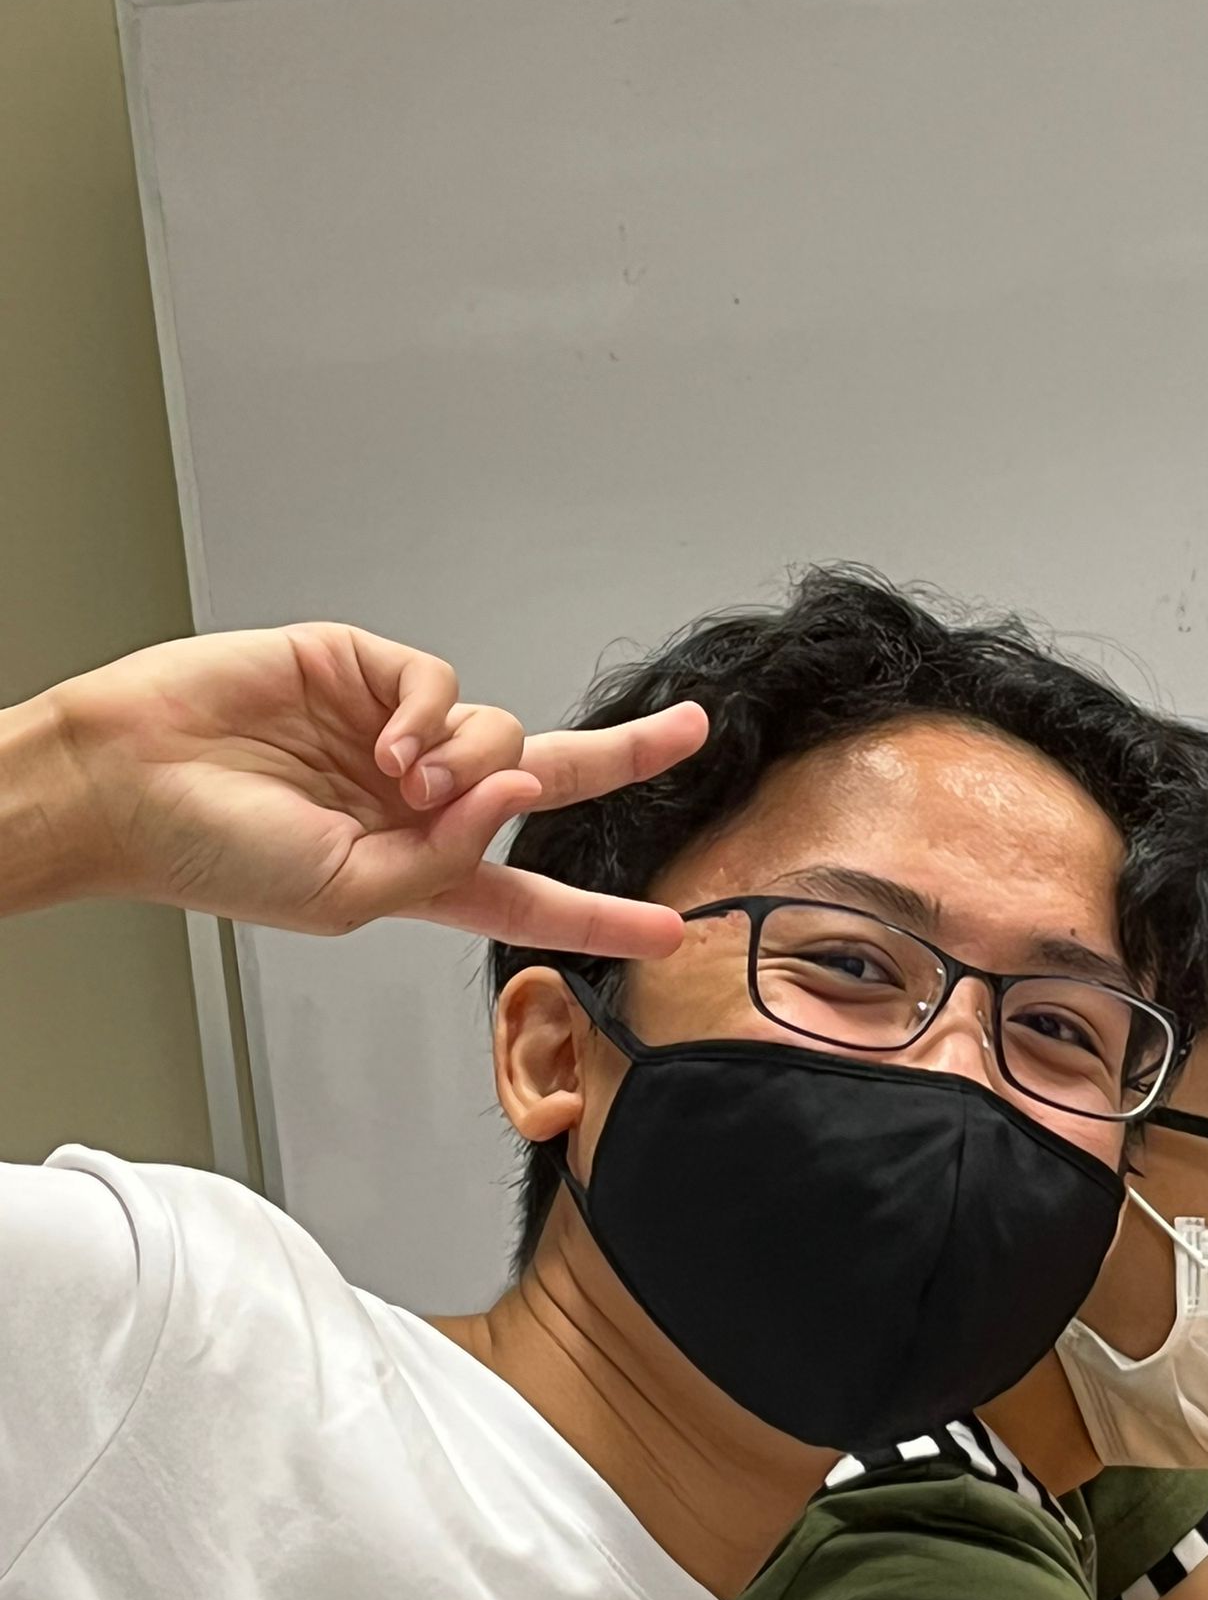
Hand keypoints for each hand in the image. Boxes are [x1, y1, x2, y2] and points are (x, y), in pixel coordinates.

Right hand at [45, 622, 707, 953]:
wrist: (125, 781)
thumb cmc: (214, 856)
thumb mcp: (346, 896)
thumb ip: (440, 860)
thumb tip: (514, 792)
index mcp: (418, 871)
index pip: (528, 893)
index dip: (600, 913)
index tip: (671, 928)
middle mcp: (419, 802)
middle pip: (546, 777)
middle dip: (625, 755)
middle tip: (691, 733)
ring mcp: (394, 734)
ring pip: (498, 730)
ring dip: (469, 760)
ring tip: (401, 781)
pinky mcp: (364, 672)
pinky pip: (442, 683)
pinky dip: (431, 714)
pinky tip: (387, 743)